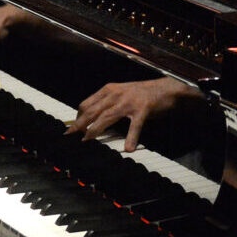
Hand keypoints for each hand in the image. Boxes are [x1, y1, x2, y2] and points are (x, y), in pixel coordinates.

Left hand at [67, 78, 196, 151]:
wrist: (166, 88)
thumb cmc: (142, 93)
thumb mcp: (121, 93)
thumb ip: (107, 102)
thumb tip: (92, 117)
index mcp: (109, 90)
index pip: (86, 104)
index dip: (77, 117)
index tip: (71, 130)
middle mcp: (116, 94)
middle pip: (92, 111)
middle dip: (79, 124)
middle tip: (71, 137)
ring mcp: (129, 101)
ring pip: (107, 117)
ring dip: (95, 129)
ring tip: (87, 140)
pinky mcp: (143, 108)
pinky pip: (135, 125)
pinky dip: (131, 137)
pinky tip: (128, 148)